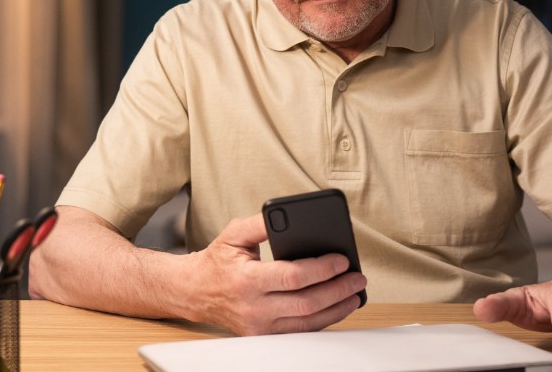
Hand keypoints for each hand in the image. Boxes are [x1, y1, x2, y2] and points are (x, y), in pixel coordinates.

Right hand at [183, 213, 365, 335]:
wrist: (195, 291)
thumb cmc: (218, 260)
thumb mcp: (234, 233)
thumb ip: (262, 224)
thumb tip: (291, 216)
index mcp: (246, 280)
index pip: (293, 277)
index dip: (322, 269)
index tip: (342, 260)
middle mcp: (253, 307)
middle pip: (306, 303)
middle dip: (338, 290)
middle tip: (357, 278)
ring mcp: (259, 326)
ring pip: (307, 323)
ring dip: (336, 309)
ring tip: (354, 294)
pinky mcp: (263, 335)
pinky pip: (299, 332)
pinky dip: (322, 320)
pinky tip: (336, 307)